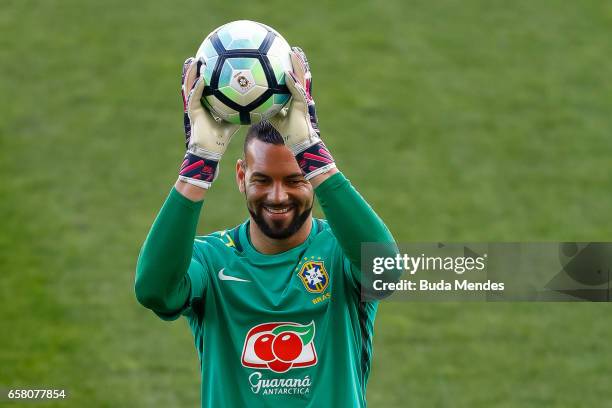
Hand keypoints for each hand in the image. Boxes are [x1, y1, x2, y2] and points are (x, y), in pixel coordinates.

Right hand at [179, 57, 239, 188]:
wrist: (211, 151)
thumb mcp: (233, 122)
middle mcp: (198, 104)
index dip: (206, 74)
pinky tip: (201, 79)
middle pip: (194, 83)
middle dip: (196, 70)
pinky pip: (194, 98)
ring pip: (190, 87)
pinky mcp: (193, 113)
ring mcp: (194, 108)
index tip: (210, 61)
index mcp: (206, 105)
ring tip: (195, 61)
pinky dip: (197, 89)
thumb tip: (257, 105)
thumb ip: (241, 112)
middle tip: (200, 55)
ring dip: (192, 74)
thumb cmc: (221, 139)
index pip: (205, 86)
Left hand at [269, 47, 335, 179]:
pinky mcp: (303, 106)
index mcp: (295, 98)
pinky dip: (293, 83)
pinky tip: (287, 74)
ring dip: (298, 66)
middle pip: (300, 75)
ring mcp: (303, 100)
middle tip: (292, 49)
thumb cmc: (287, 133)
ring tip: (294, 53)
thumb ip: (265, 107)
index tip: (286, 56)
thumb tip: (249, 101)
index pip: (294, 79)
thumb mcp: (273, 117)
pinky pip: (297, 91)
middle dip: (297, 62)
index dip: (291, 67)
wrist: (298, 144)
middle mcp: (300, 96)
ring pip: (302, 79)